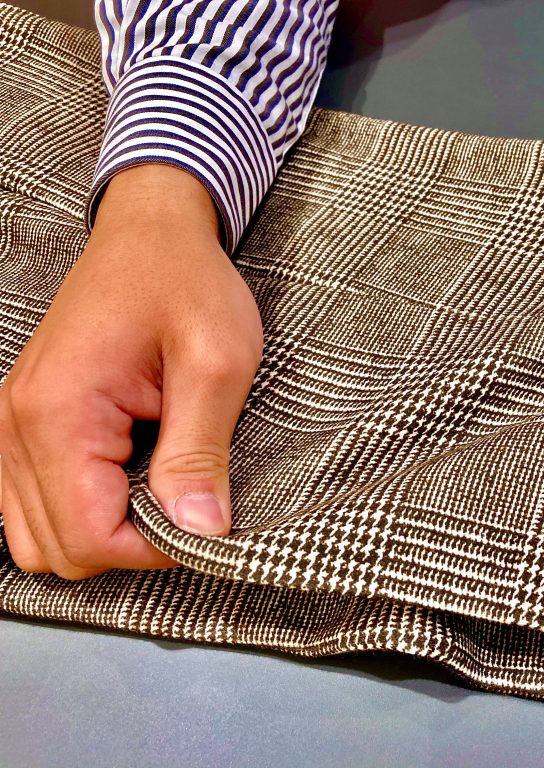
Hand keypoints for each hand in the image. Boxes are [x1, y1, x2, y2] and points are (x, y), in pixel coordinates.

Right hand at [0, 164, 262, 578]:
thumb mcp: (217, 363)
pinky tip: (130, 475)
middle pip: (56, 549)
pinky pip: (35, 502)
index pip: (88, 538)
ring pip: (38, 535)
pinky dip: (83, 508)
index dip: (153, 550)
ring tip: (159, 484)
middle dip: (128, 544)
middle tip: (186, 499)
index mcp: (59, 414)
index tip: (203, 519)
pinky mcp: (26, 423)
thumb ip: (200, 451)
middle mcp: (15, 426)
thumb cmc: (186, 283)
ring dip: (103, 530)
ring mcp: (11, 426)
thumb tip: (199, 530)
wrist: (151, 231)